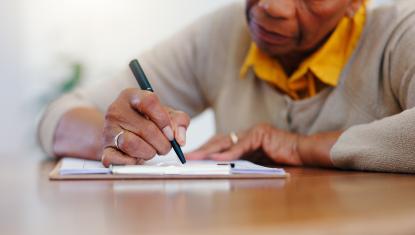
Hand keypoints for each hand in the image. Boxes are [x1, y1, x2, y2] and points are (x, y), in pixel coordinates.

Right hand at [100, 88, 189, 166]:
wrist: (124, 134)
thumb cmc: (148, 122)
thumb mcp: (167, 115)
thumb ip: (180, 121)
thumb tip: (179, 139)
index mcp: (131, 96)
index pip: (149, 101)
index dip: (164, 120)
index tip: (170, 133)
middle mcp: (116, 110)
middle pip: (146, 128)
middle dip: (162, 143)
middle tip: (165, 147)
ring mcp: (108, 130)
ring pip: (132, 144)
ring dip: (149, 152)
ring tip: (151, 151)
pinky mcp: (105, 149)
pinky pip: (119, 159)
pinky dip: (133, 162)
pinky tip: (137, 158)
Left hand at [186, 123, 303, 165]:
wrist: (302, 152)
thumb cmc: (282, 158)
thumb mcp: (257, 161)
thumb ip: (241, 161)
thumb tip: (221, 167)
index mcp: (245, 138)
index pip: (221, 143)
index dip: (206, 149)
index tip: (193, 156)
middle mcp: (247, 132)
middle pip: (220, 140)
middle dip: (203, 149)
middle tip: (188, 156)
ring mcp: (253, 131)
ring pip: (227, 141)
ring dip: (210, 150)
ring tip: (197, 157)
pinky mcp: (261, 134)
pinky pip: (242, 145)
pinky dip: (229, 153)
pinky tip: (217, 158)